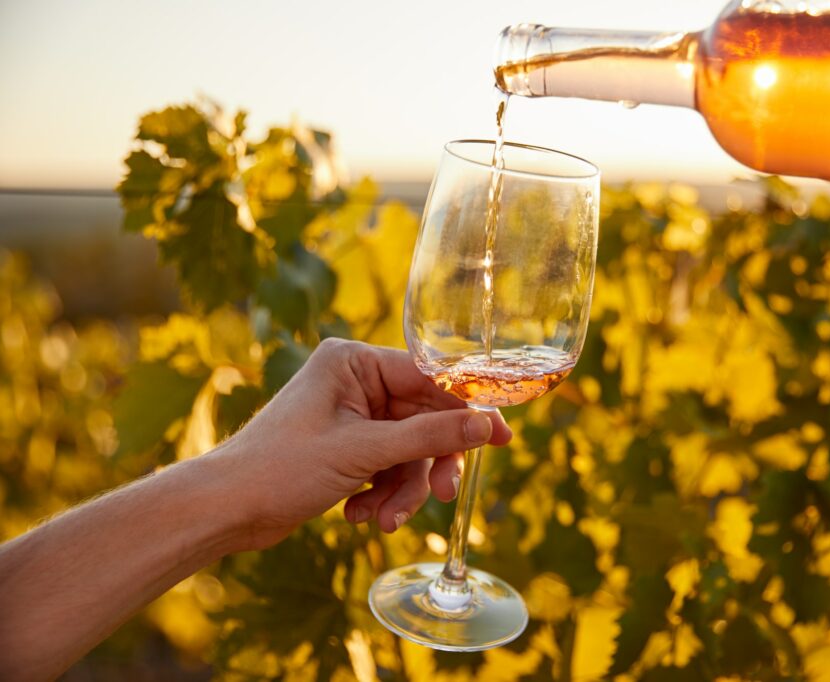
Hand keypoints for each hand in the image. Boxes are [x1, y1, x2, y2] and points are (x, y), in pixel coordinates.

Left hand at [218, 338, 511, 550]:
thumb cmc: (280, 467)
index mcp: (353, 362)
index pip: (430, 377)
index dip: (468, 408)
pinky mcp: (347, 446)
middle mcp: (355, 382)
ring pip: (408, 451)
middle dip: (428, 464)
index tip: (502, 436)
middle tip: (445, 494)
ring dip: (402, 490)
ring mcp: (351, 415)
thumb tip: (488, 426)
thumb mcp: (364, 452)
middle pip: (423, 419)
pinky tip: (360, 515)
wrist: (225, 509)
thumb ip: (429, 436)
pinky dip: (382, 494)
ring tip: (383, 520)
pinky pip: (388, 466)